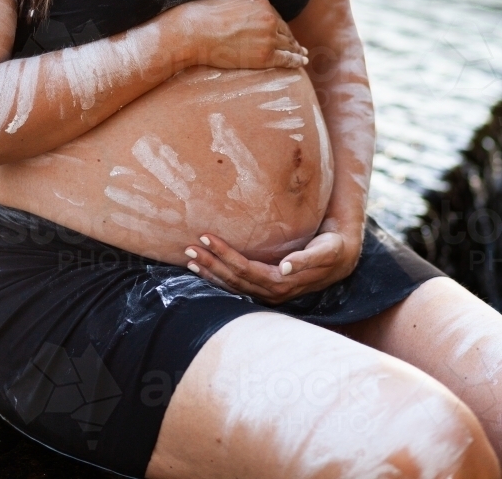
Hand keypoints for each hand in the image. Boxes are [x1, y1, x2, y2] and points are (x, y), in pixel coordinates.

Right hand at [175, 0, 308, 70]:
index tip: (284, 33)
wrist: (195, 31)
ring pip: (288, 45)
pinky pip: (285, 59)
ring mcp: (269, 38)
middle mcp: (270, 20)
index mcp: (262, 4)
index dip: (281, 27)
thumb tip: (245, 6)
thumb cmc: (204, 14)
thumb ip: (244, 3)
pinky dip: (295, 61)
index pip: (277, 18)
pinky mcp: (264, 56)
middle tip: (298, 46)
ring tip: (302, 55)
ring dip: (296, 50)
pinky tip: (300, 62)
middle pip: (285, 31)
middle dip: (291, 39)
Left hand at [183, 225, 363, 304]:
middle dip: (210, 262)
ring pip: (231, 285)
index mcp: (281, 283)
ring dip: (210, 271)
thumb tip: (285, 267)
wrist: (341, 260)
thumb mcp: (327, 251)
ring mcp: (266, 292)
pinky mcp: (264, 287)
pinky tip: (203, 268)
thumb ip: (307, 259)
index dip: (224, 254)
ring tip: (189, 258)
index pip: (245, 269)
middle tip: (188, 247)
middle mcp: (271, 292)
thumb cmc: (333, 250)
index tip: (206, 237)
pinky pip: (236, 285)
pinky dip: (218, 277)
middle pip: (233, 278)